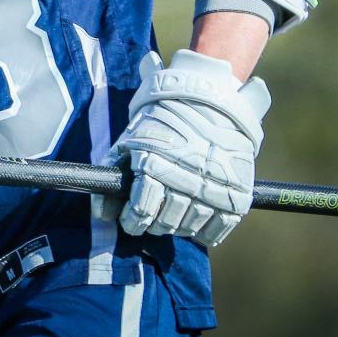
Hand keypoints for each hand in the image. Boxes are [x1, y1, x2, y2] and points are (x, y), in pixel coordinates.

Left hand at [99, 49, 270, 247]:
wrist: (208, 103)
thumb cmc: (162, 122)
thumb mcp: (132, 139)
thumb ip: (115, 172)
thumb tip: (102, 212)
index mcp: (154, 166)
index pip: (140, 211)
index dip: (132, 221)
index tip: (131, 222)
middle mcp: (183, 181)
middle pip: (164, 223)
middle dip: (154, 223)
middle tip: (152, 216)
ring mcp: (212, 190)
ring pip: (188, 228)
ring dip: (177, 226)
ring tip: (172, 215)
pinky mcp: (235, 196)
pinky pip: (216, 231)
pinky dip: (204, 234)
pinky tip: (195, 225)